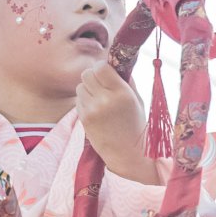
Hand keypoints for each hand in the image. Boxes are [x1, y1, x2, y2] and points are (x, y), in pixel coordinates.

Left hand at [76, 64, 161, 183]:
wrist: (129, 153)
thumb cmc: (136, 124)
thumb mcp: (137, 99)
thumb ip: (126, 80)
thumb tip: (116, 64)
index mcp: (122, 93)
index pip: (101, 67)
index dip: (102, 67)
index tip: (107, 73)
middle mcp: (105, 100)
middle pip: (87, 74)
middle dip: (93, 76)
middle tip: (101, 85)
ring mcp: (93, 110)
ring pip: (80, 86)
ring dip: (88, 89)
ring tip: (99, 100)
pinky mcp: (84, 119)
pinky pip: (78, 101)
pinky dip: (85, 102)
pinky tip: (96, 111)